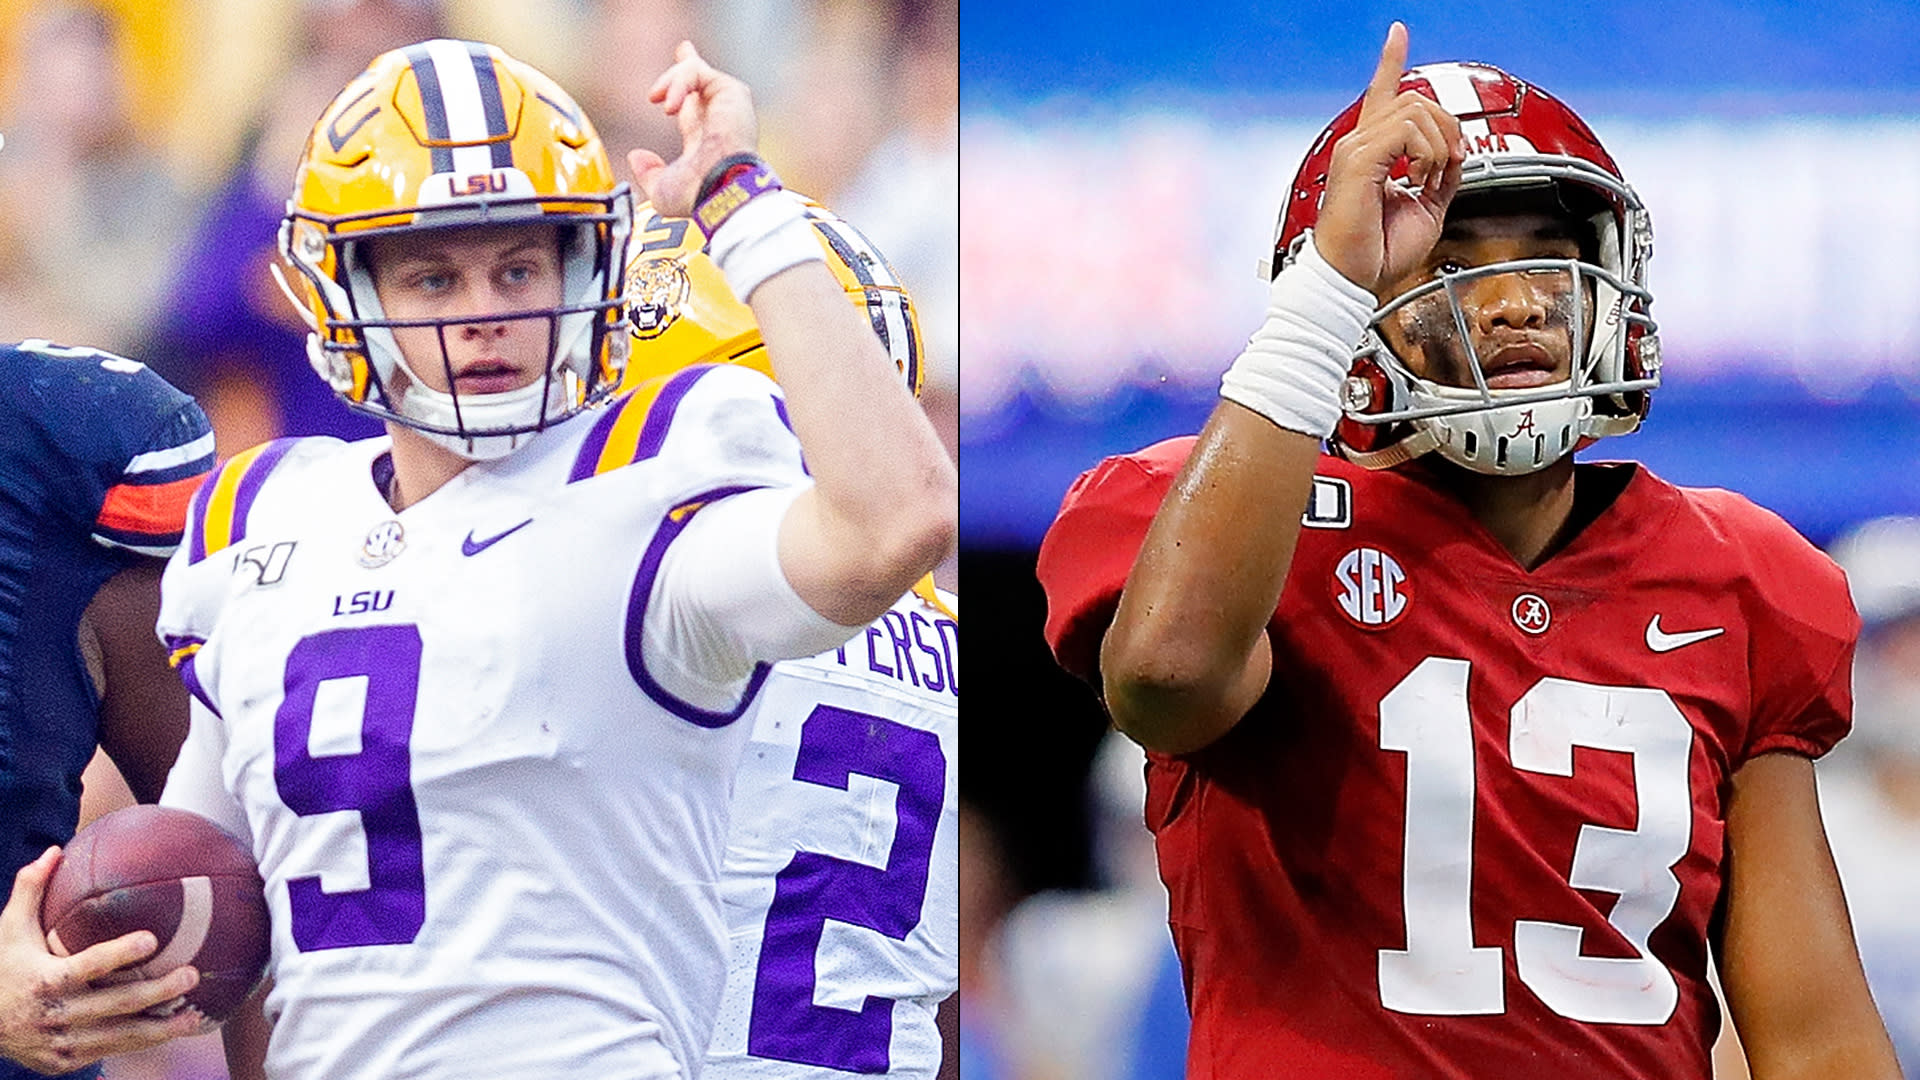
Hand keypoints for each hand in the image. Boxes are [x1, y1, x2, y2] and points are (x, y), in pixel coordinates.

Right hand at [0, 847, 205, 1074]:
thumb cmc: (2, 968)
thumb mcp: (9, 929)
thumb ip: (30, 889)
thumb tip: (55, 849)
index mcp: (43, 980)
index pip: (86, 966)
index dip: (119, 954)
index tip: (151, 938)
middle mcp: (54, 1015)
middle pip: (114, 1005)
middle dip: (156, 992)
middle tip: (190, 975)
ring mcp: (60, 1044)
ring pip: (118, 1038)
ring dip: (159, 1029)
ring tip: (194, 1017)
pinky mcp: (64, 1063)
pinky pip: (109, 1052)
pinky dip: (140, 1045)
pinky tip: (171, 1033)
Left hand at [627, 41, 758, 216]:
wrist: (721, 189)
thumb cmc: (698, 196)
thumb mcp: (663, 188)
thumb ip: (649, 173)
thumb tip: (637, 157)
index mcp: (704, 139)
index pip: (693, 107)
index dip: (682, 91)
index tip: (671, 84)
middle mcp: (718, 119)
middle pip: (702, 80)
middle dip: (689, 64)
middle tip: (683, 48)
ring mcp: (727, 104)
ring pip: (694, 72)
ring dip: (670, 82)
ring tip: (656, 99)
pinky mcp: (732, 92)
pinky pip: (698, 71)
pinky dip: (679, 83)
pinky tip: (669, 104)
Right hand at [1313, 22, 1464, 296]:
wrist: (1352, 281)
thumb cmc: (1375, 255)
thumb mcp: (1426, 210)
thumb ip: (1441, 177)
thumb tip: (1456, 154)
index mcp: (1371, 153)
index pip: (1381, 94)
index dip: (1391, 60)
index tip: (1398, 34)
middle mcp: (1359, 145)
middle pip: (1414, 98)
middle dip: (1446, 126)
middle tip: (1448, 163)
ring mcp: (1356, 150)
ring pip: (1415, 110)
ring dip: (1437, 143)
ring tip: (1429, 176)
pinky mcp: (1359, 161)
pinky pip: (1408, 131)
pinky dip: (1427, 152)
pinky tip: (1420, 177)